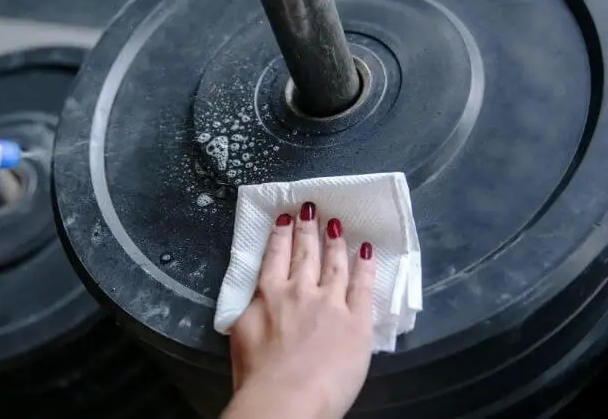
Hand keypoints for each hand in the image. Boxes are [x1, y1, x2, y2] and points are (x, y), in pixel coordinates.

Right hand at [223, 202, 375, 418]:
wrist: (286, 399)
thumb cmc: (256, 375)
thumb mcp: (241, 333)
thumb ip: (253, 309)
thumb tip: (259, 298)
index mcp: (269, 294)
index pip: (275, 256)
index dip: (281, 235)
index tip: (286, 217)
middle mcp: (300, 291)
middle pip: (306, 254)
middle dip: (308, 228)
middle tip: (311, 208)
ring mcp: (331, 304)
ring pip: (335, 264)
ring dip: (335, 241)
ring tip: (336, 224)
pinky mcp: (357, 322)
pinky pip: (363, 287)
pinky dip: (365, 267)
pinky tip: (366, 252)